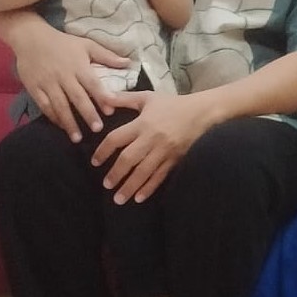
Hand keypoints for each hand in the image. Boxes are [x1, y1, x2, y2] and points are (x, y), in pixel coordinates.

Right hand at [12, 22, 127, 140]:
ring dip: (69, 122)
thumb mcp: (86, 45)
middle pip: (77, 98)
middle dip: (87, 114)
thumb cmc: (63, 42)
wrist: (31, 38)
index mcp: (78, 66)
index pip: (92, 84)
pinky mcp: (34, 88)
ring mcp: (48, 83)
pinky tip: (61, 126)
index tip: (110, 111)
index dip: (101, 97)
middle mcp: (64, 76)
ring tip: (78, 138)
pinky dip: (53, 117)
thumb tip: (128, 62)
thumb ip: (107, 56)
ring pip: (59, 106)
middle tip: (97, 129)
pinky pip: (44, 105)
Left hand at [91, 91, 217, 203]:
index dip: (103, 151)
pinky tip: (139, 198)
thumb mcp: (148, 97)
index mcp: (142, 123)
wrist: (201, 112)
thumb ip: (124, 98)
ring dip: (130, 186)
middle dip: (116, 174)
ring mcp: (164, 150)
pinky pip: (160, 176)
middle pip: (129, 159)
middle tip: (106, 185)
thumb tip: (104, 98)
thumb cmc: (172, 104)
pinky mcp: (175, 159)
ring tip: (118, 199)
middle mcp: (151, 138)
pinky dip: (149, 188)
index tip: (95, 162)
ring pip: (144, 171)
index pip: (117, 139)